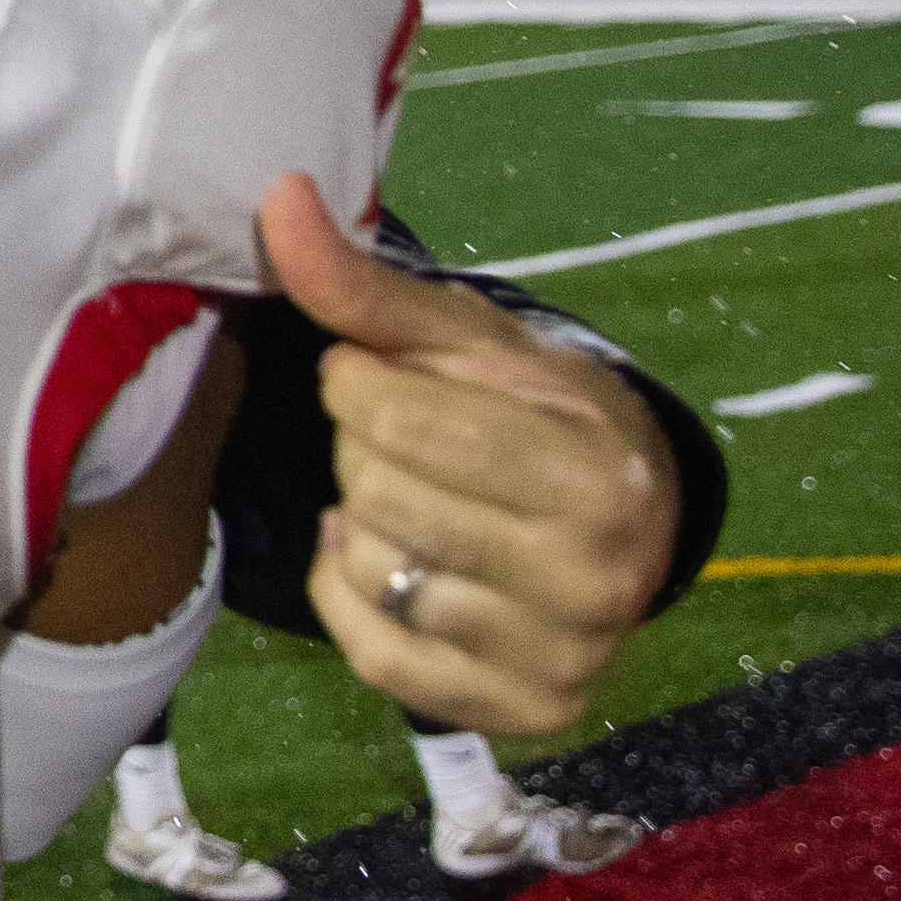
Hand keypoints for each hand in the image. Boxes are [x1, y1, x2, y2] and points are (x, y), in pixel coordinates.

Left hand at [262, 175, 677, 732]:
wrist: (624, 512)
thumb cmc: (530, 408)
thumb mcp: (460, 336)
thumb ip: (360, 279)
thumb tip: (276, 192)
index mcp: (593, 469)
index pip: (395, 416)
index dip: (356, 384)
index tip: (375, 376)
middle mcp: (595, 574)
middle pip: (377, 493)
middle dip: (361, 451)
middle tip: (406, 445)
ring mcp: (565, 651)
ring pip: (371, 569)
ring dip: (358, 521)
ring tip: (411, 500)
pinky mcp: (526, 708)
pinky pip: (373, 652)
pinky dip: (348, 594)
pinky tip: (384, 559)